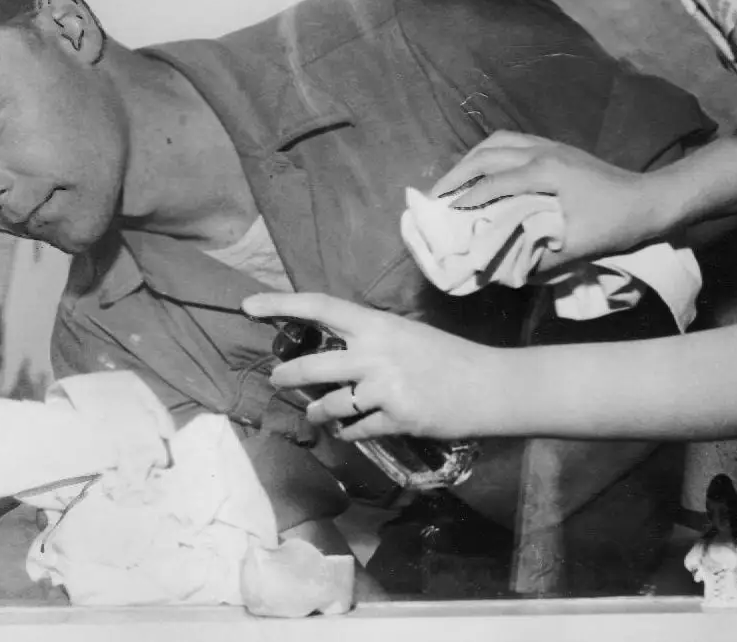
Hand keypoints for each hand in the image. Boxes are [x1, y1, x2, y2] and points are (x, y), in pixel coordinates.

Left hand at [241, 292, 507, 441]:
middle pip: (312, 364)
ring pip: (330, 404)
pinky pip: (357, 430)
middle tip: (277, 380)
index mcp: (377, 324)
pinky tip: (350, 431)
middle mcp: (375, 353)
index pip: (319, 307)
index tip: (248, 305)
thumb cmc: (447, 355)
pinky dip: (349, 432)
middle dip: (288, 376)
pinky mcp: (395, 419)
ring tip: (315, 412)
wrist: (488, 386)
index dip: (280, 305)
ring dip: (317, 411)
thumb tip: (335, 349)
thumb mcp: (406, 334)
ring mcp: (384, 388)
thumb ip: (369, 340)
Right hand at [435, 131, 673, 265]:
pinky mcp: (555, 148)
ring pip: (497, 142)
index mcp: (546, 172)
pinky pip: (511, 142)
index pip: (494, 182)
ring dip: (471, 160)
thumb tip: (506, 270)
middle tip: (434, 196)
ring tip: (452, 182)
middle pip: (487, 154)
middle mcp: (542, 151)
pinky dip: (489, 154)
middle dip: (457, 174)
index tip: (443, 216)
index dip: (466, 199)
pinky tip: (483, 170)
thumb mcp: (579, 247)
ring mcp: (549, 145)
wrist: (650, 200)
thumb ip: (540, 259)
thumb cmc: (616, 223)